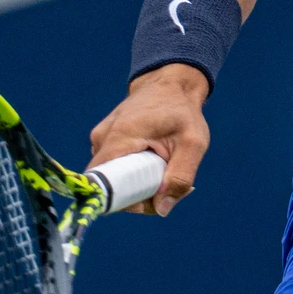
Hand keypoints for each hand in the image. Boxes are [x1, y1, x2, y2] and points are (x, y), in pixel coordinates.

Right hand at [87, 63, 209, 215]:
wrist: (170, 83)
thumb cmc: (182, 111)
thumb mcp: (193, 143)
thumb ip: (180, 176)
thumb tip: (161, 209)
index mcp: (119, 137)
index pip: (103, 185)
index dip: (123, 202)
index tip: (150, 201)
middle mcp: (101, 139)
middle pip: (108, 185)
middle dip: (136, 195)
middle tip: (166, 188)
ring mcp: (100, 139)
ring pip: (112, 177)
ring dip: (136, 183)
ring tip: (164, 170)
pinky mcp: (104, 141)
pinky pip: (113, 167)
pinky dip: (133, 172)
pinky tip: (154, 163)